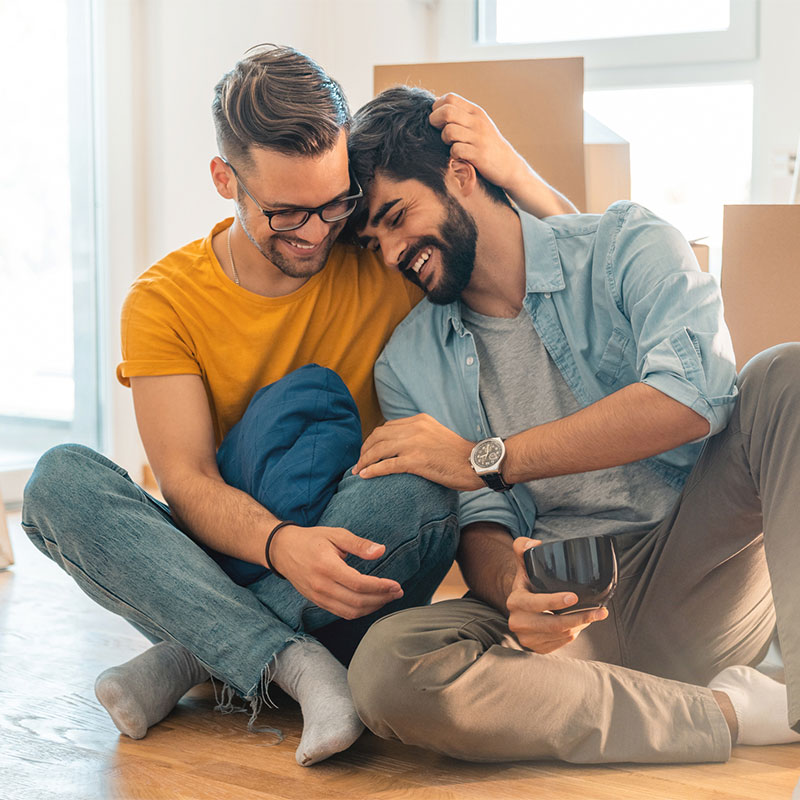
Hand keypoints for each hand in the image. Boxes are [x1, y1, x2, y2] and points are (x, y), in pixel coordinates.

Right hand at [268, 523, 403, 619]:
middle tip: (397, 592)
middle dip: (381, 599)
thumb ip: (358, 544)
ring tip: (387, 598)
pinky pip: (341, 613)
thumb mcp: (335, 534)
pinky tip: (371, 603)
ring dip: (373, 608)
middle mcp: (321, 585)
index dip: (380, 587)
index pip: (358, 584)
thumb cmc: (311, 540)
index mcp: (327, 566)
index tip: (395, 585)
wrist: (282, 550)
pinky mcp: (317, 602)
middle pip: (357, 601)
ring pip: (350, 611)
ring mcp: (318, 596)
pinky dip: (359, 611)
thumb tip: (381, 551)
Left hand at [352, 413, 482, 489]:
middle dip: (364, 449)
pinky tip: (364, 476)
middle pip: (378, 436)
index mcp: (419, 420)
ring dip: (364, 460)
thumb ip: (420, 435)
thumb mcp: (437, 435)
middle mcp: (414, 428)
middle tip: (359, 462)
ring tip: (357, 471)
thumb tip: (403, 446)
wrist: (477, 462)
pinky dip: (372, 470)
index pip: (387, 427)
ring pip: (378, 450)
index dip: (373, 439)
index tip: (367, 450)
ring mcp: (414, 444)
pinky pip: (386, 465)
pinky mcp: (416, 461)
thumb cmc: (459, 455)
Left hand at [429, 92, 526, 193]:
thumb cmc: (486, 144)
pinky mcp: (479, 154)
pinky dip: (453, 154)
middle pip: (446, 111)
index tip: (439, 121)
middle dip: (435, 122)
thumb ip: (460, 115)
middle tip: (440, 132)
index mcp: (475, 111)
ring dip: (444, 140)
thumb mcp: (477, 124)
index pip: (449, 98)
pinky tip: (459, 156)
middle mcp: (477, 121)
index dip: (437, 108)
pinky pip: (456, 150)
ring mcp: (479, 138)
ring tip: (451, 145)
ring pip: (448, 131)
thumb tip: (437, 105)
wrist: (508, 165)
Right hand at [506, 537, 607, 653]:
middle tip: (600, 612)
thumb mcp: (524, 566)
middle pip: (553, 625)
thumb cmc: (528, 584)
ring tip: (593, 615)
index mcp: (515, 602)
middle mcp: (518, 623)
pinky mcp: (537, 649)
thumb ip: (522, 548)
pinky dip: (574, 634)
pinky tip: (580, 624)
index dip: (555, 602)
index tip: (575, 597)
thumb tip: (533, 543)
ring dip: (580, 626)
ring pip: (561, 635)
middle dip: (579, 619)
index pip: (535, 603)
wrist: (520, 608)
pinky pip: (561, 644)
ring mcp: (527, 639)